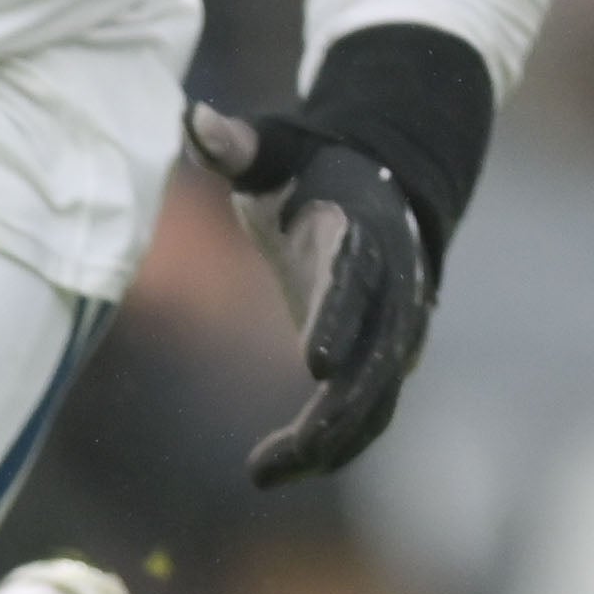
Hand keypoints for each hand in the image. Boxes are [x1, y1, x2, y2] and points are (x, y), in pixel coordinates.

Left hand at [184, 100, 439, 485]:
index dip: (337, 320)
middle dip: (333, 414)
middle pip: (375, 361)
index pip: (354, 281)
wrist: (388, 185)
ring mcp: (398, 330)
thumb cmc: (315, 170)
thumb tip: (195, 120)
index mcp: (363, 236)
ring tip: (264, 473)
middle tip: (280, 456)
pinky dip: (331, 447)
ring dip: (327, 444)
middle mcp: (393, 290)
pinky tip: (278, 470)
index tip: (313, 364)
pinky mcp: (387, 360)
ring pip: (375, 401)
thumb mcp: (279, 150)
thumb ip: (238, 145)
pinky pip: (368, 414)